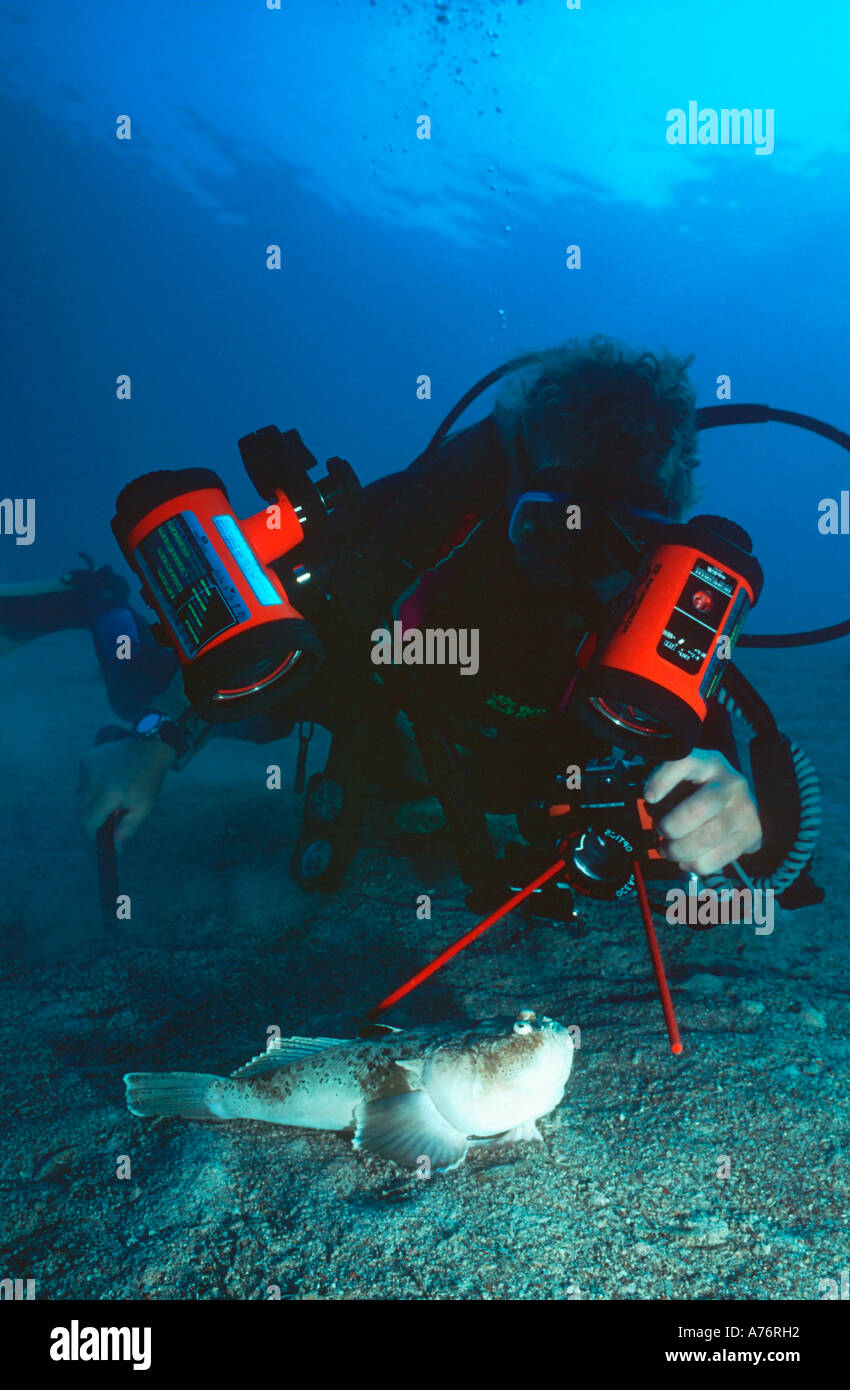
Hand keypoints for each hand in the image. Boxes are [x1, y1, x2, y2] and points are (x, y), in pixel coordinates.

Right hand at [78, 737, 174, 850]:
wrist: (148, 749)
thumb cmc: (147, 781)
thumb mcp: (144, 808)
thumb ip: (128, 829)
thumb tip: (116, 848)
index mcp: (108, 795)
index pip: (87, 822)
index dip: (90, 833)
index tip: (96, 837)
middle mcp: (93, 781)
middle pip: (81, 810)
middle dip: (91, 817)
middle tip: (105, 816)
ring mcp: (87, 768)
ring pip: (80, 795)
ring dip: (90, 800)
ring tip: (109, 794)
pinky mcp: (86, 759)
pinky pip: (81, 780)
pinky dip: (89, 784)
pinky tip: (105, 779)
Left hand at [643, 749, 762, 875]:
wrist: (740, 801)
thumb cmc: (700, 791)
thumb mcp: (683, 779)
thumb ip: (667, 791)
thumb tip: (652, 813)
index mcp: (708, 763)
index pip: (685, 763)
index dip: (663, 780)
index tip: (649, 797)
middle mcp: (731, 783)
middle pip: (698, 808)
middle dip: (671, 827)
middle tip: (660, 831)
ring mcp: (745, 809)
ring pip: (708, 837)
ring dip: (679, 850)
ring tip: (668, 850)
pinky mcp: (753, 833)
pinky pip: (718, 858)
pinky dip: (695, 864)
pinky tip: (687, 859)